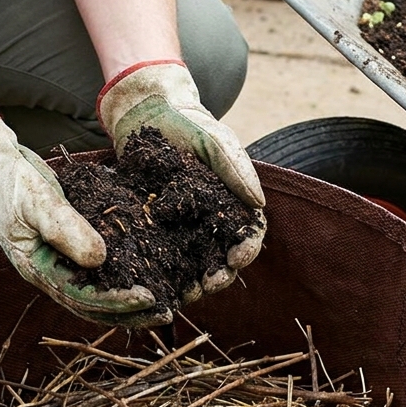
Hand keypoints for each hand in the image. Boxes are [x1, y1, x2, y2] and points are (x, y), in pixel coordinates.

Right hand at [0, 113, 164, 324]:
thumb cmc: (10, 183)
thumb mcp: (37, 201)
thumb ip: (66, 228)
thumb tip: (100, 259)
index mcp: (38, 269)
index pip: (83, 297)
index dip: (117, 301)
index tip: (149, 297)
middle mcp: (48, 274)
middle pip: (92, 306)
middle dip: (129, 312)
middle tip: (165, 312)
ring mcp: (56, 264)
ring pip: (95, 294)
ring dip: (125, 302)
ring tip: (159, 304)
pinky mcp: (66, 249)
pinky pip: (95, 274)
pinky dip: (118, 279)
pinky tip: (141, 276)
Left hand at [97, 60, 265, 299]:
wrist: (147, 114)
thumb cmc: (187, 125)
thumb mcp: (215, 141)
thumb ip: (237, 169)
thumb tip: (258, 202)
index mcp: (232, 203)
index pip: (247, 233)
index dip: (246, 249)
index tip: (237, 257)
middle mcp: (210, 221)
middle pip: (222, 258)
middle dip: (221, 274)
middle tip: (210, 282)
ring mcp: (182, 228)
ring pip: (194, 265)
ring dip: (194, 283)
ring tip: (187, 292)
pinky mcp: (155, 231)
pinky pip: (163, 258)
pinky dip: (165, 275)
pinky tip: (159, 285)